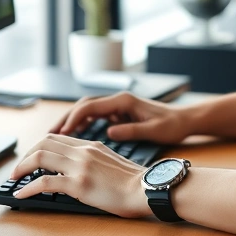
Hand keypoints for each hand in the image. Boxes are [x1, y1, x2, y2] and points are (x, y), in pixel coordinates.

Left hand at [10, 134, 150, 217]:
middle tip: (18, 168)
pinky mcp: (79, 184)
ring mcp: (80, 166)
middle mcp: (83, 151)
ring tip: (14, 178)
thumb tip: (79, 168)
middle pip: (44, 143)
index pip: (56, 138)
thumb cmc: (135, 181)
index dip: (38, 146)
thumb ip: (94, 159)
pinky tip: (22, 194)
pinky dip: (29, 188)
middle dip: (26, 155)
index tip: (31, 158)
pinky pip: (45, 183)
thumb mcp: (112, 161)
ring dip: (22, 167)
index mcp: (91, 145)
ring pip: (40, 157)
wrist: (147, 188)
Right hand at [49, 91, 194, 143]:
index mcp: (124, 101)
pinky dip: (84, 123)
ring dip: (72, 121)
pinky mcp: (120, 113)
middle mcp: (118, 100)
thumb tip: (109, 132)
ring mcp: (118, 105)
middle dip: (66, 118)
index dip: (74, 118)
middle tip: (49, 134)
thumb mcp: (153, 131)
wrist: (185, 120)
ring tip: (56, 136)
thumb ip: (131, 131)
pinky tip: (76, 135)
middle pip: (84, 105)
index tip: (61, 132)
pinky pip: (96, 116)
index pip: (91, 106)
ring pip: (88, 110)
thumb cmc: (172, 125)